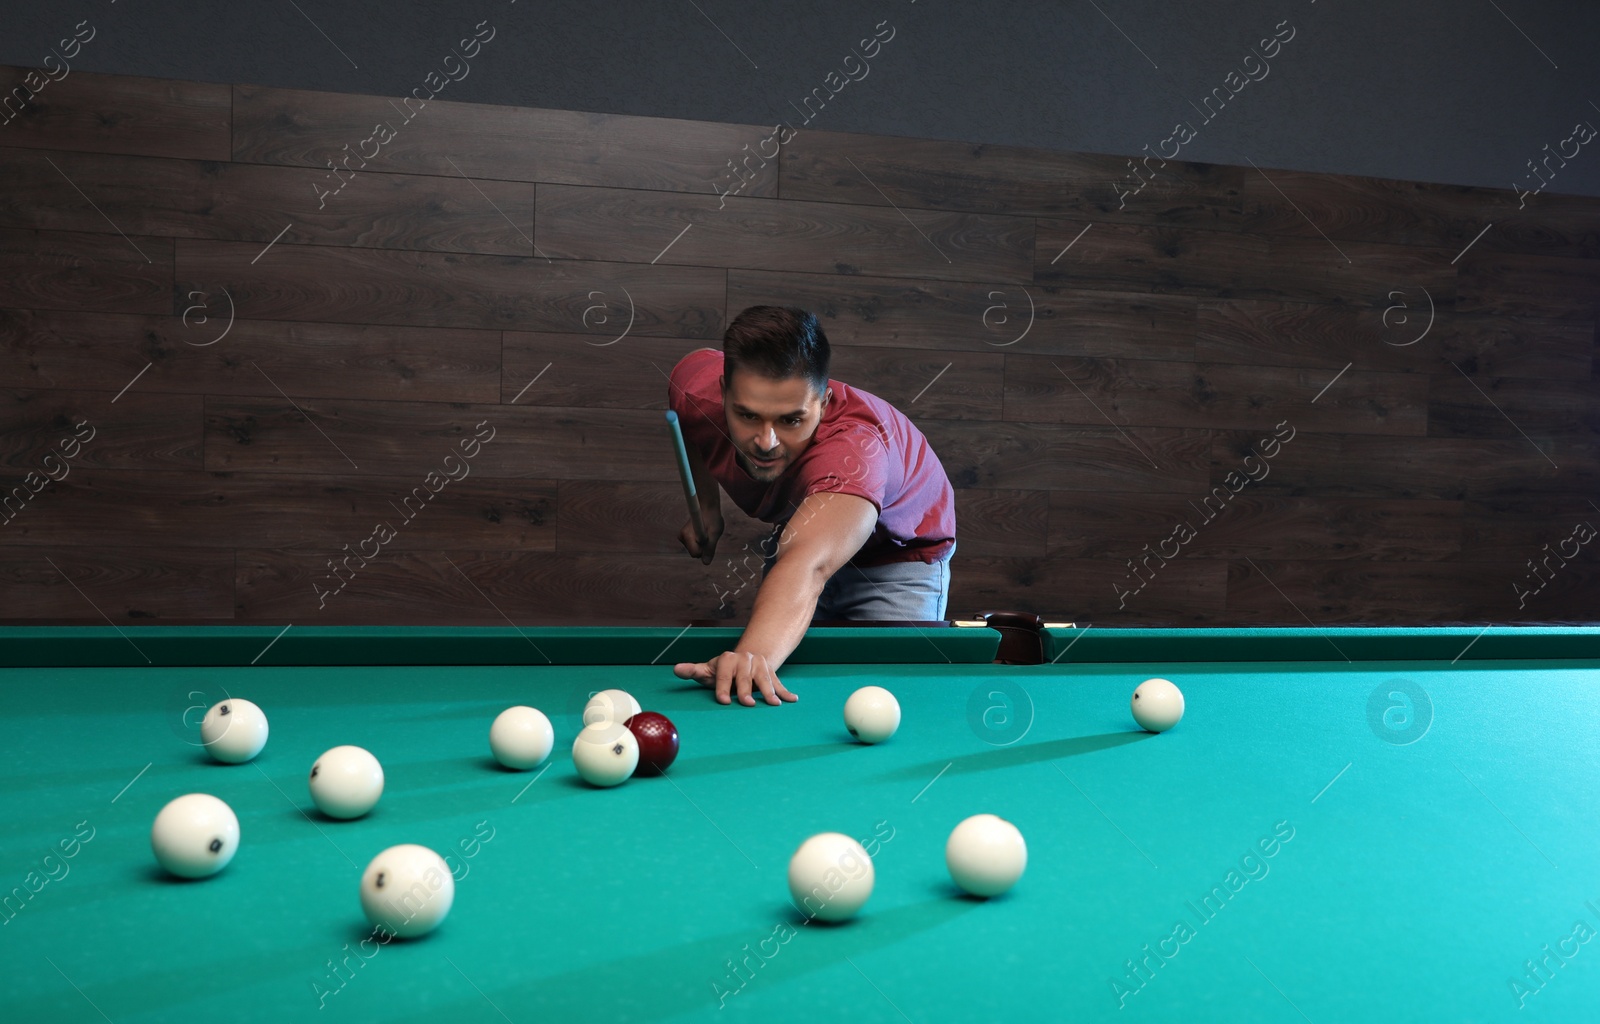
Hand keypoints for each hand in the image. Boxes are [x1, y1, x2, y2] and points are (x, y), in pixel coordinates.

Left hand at [674, 651, 797, 705]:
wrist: (746, 658)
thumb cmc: (724, 670)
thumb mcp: (708, 670)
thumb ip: (693, 671)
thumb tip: (676, 670)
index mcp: (728, 660)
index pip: (724, 674)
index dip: (723, 687)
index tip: (723, 701)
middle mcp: (745, 660)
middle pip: (745, 677)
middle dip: (746, 690)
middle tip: (747, 704)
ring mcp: (760, 665)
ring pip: (765, 679)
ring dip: (769, 692)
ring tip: (773, 704)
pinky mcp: (772, 672)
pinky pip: (779, 683)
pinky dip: (786, 692)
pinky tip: (793, 700)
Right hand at [679, 512, 724, 564]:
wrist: (708, 507)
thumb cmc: (712, 518)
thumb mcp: (714, 533)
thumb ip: (710, 548)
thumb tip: (706, 563)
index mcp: (687, 535)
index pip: (696, 554)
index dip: (706, 549)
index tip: (710, 537)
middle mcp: (682, 537)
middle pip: (695, 554)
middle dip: (704, 547)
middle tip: (710, 534)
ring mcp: (683, 538)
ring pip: (696, 551)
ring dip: (703, 544)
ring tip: (707, 531)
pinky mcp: (685, 538)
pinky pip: (696, 547)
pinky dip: (701, 542)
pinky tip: (704, 532)